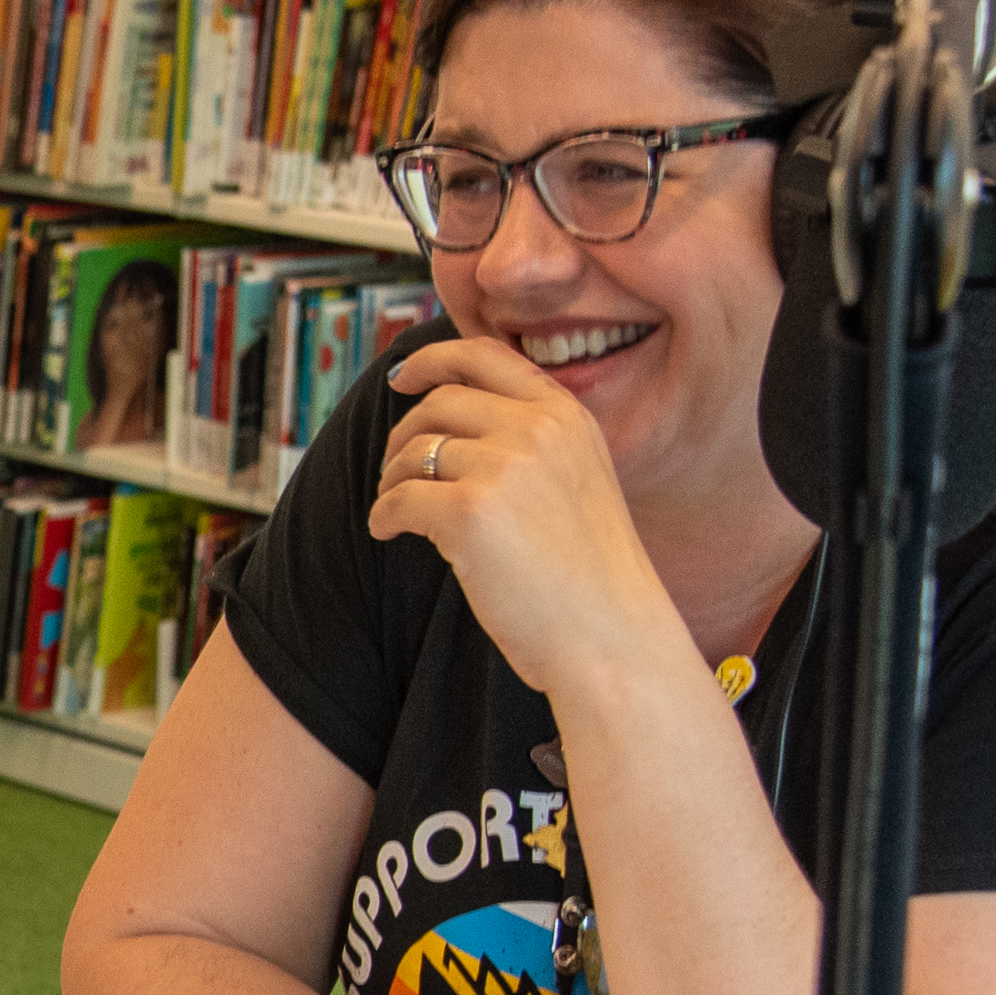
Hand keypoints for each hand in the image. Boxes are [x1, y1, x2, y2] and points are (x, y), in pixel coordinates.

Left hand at [366, 337, 690, 702]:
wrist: (612, 638)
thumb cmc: (591, 576)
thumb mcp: (579, 480)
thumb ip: (533, 443)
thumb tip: (448, 423)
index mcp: (566, 416)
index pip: (486, 356)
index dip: (433, 359)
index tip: (401, 376)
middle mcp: (536, 430)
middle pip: (439, 403)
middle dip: (404, 434)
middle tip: (394, 470)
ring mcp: (503, 467)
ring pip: (414, 450)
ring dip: (392, 478)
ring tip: (397, 508)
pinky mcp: (468, 513)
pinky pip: (398, 498)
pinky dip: (383, 515)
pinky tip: (388, 532)